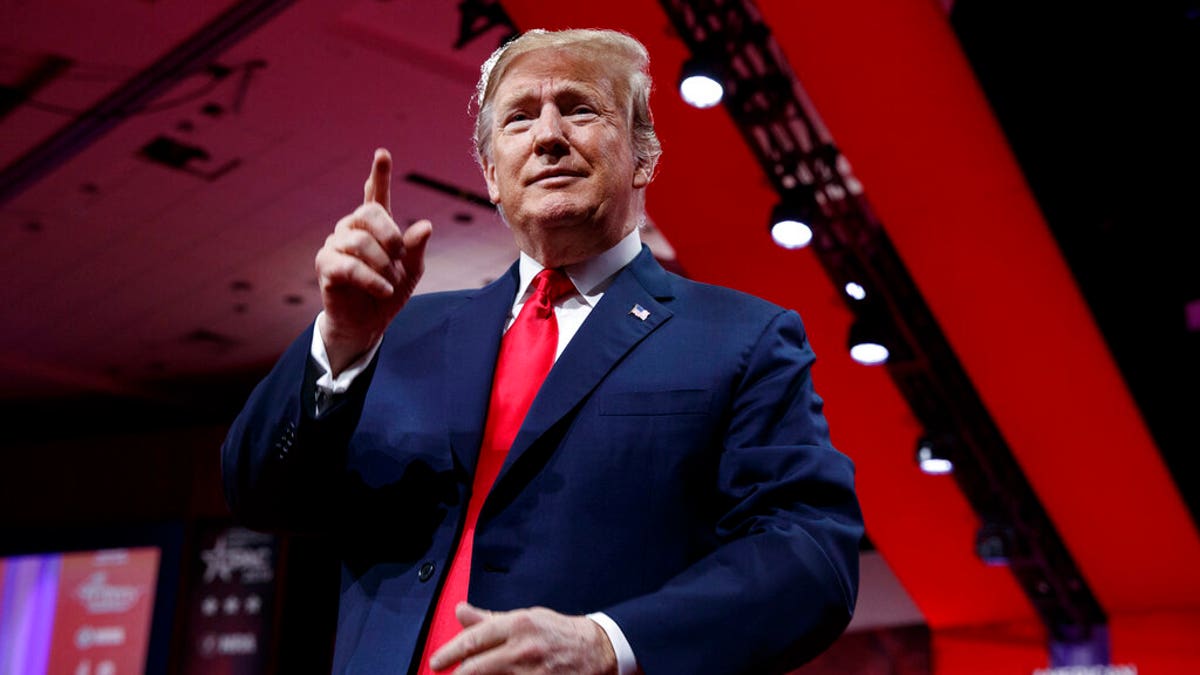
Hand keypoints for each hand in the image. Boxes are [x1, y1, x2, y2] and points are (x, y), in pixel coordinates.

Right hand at [314, 148, 431, 373]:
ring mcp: (335, 246)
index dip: (379, 175)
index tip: (382, 153)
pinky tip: (382, 290)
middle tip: (399, 256)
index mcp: (374, 227)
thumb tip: (426, 225)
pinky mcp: (326, 266)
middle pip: (368, 213)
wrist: (368, 324)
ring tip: (389, 283)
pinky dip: (372, 280)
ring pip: (360, 242)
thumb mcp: (411, 270)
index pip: (375, 196)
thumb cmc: (388, 292)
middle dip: (390, 235)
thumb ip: (416, 248)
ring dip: (383, 265)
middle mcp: (351, 230)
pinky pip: (351, 266)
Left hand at [429, 602, 616, 674]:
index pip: (474, 639)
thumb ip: (490, 619)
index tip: (436, 662)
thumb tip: (461, 611)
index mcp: (518, 624)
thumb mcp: (525, 617)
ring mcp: (532, 672)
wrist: (597, 650)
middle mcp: (523, 648)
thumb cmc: (558, 632)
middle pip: (476, 668)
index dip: (449, 652)